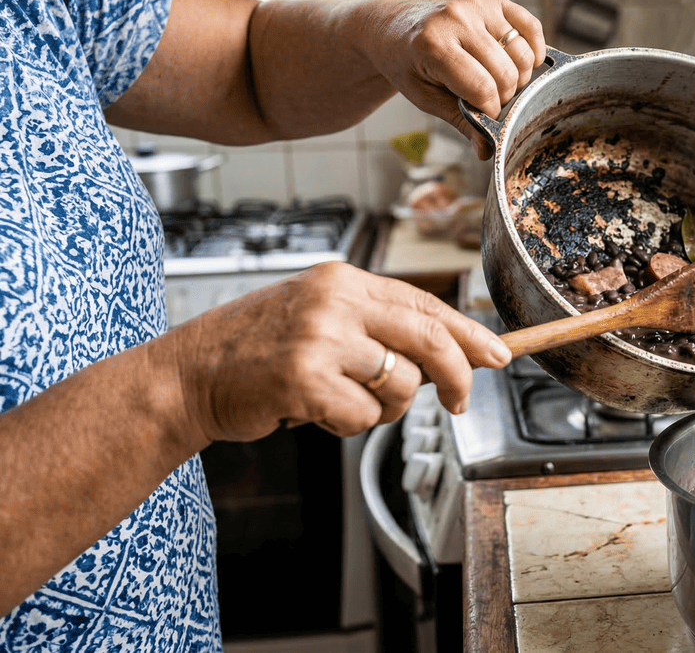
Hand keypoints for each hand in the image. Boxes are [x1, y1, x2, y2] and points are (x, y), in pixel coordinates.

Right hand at [161, 262, 511, 442]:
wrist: (187, 375)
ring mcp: (321, 338)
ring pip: (400, 384)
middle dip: (457, 376)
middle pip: (429, 339)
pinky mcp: (306, 378)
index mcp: (343, 280)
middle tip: (460, 402)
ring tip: (342, 401)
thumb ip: (375, 327)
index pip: (425, 304)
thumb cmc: (254, 351)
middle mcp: (336, 301)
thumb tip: (449, 354)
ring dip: (382, 408)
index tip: (497, 354)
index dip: (468, 333)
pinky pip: (364, 416)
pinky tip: (314, 412)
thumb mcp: (317, 316)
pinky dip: (347, 424)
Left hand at [347, 0, 545, 158]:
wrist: (393, 26)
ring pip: (521, 53)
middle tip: (490, 98)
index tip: (486, 115)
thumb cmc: (407, 64)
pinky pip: (530, 26)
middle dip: (505, 95)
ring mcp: (475, 4)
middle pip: (505, 73)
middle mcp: (455, 18)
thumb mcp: (424, 97)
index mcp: (433, 45)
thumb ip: (459, 120)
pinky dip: (533, 49)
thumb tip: (487, 150)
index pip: (482, 89)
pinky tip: (523, 62)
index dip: (490, 110)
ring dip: (520, 75)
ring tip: (501, 81)